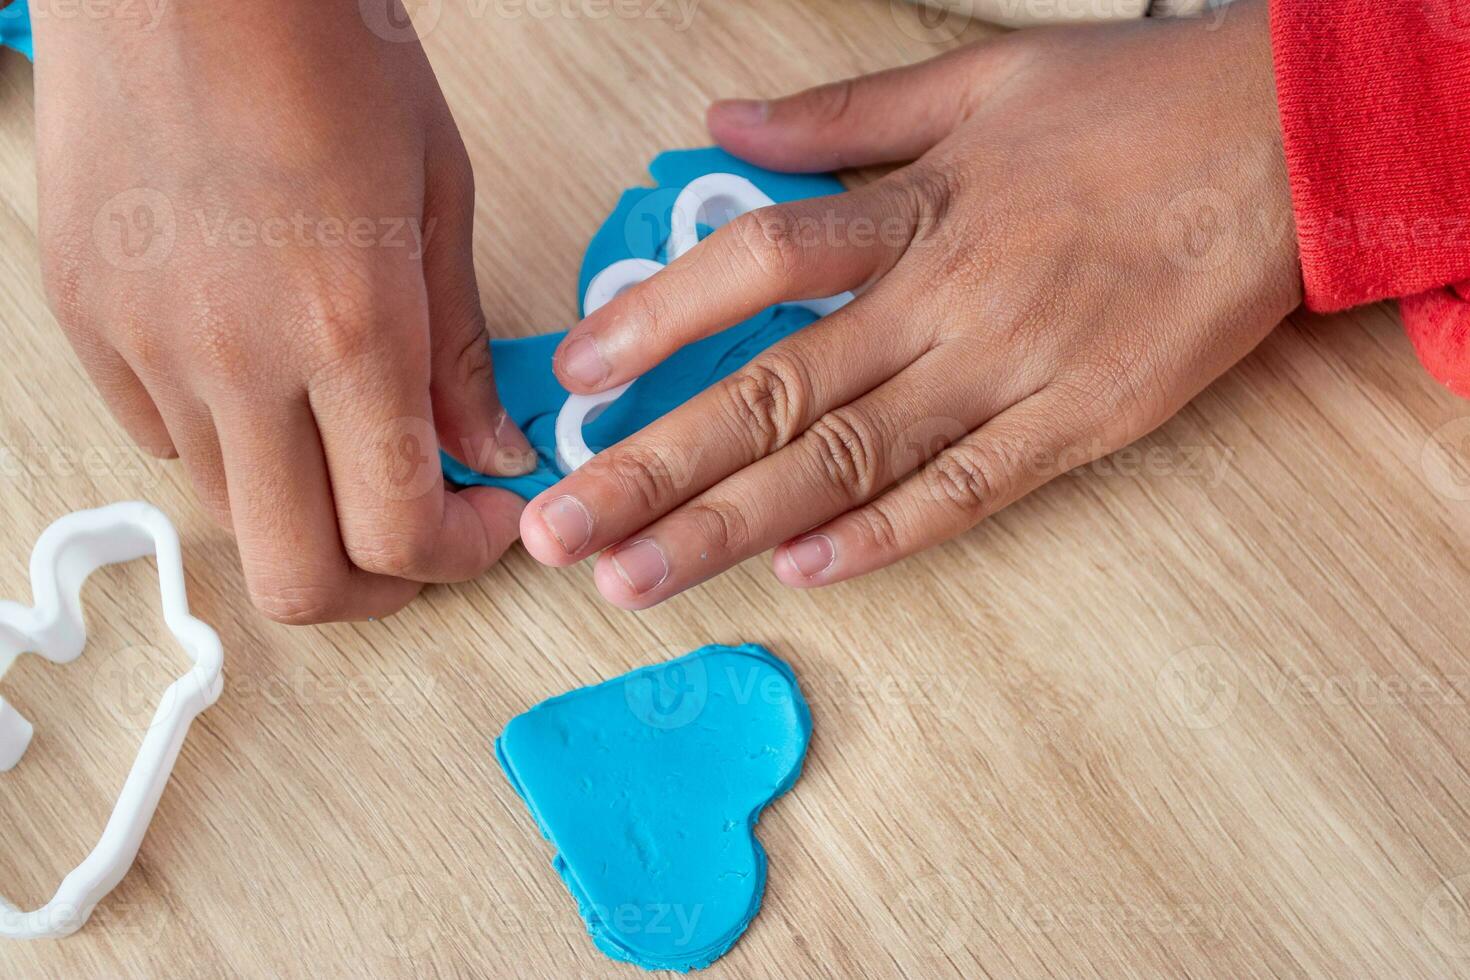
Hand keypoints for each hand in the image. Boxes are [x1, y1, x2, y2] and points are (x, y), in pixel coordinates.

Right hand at [35, 2, 532, 622]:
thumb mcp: (436, 194)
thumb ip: (458, 349)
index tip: (487, 526)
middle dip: (379, 589)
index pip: (400, 534)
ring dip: (307, 509)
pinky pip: (166, 440)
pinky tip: (269, 379)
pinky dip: (234, 444)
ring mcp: (147, 349)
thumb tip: (487, 451)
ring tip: (349, 441)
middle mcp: (236, 361)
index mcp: (348, 327)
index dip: (458, 559)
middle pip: (299, 579)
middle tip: (422, 543)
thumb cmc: (326, 52)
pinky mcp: (88, 325)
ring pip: (233, 514)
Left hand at [520, 0, 1301, 608]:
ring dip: (734, 527)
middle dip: (656, 470)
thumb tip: (720, 123)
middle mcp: (950, 300)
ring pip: (851, 460)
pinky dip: (884, 536)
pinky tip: (800, 573)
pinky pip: (967, 491)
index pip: (762, 266)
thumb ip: (841, 116)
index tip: (577, 382)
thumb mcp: (979, 80)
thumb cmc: (1131, 108)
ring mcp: (1014, 372)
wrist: (1290, 148)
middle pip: (778, 393)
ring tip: (638, 578)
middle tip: (559, 534)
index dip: (660, 322)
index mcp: (919, 210)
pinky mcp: (1079, 425)